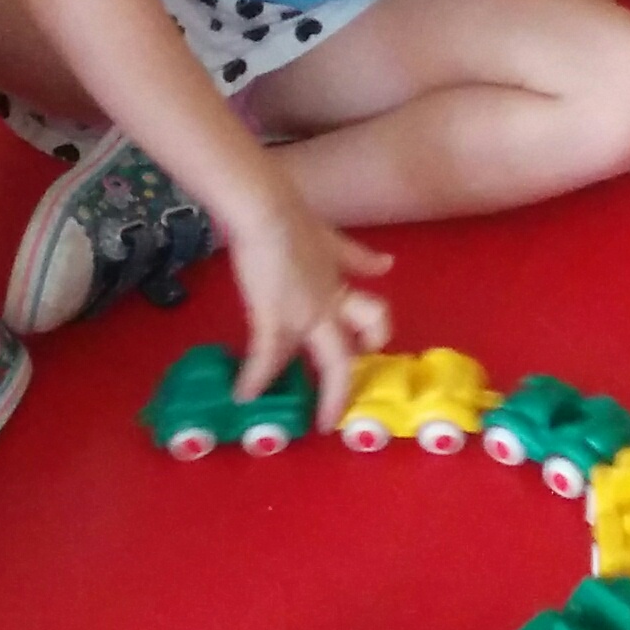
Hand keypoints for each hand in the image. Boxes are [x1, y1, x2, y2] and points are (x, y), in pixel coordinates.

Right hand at [228, 192, 393, 425]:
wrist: (266, 212)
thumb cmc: (292, 221)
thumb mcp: (332, 241)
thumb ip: (357, 258)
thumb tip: (386, 265)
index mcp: (341, 288)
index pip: (369, 318)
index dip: (373, 337)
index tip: (368, 350)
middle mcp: (329, 308)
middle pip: (346, 356)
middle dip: (339, 390)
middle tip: (329, 416)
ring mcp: (305, 316)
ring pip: (318, 364)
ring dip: (306, 392)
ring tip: (290, 414)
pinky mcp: (275, 319)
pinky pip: (268, 359)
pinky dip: (256, 378)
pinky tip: (243, 395)